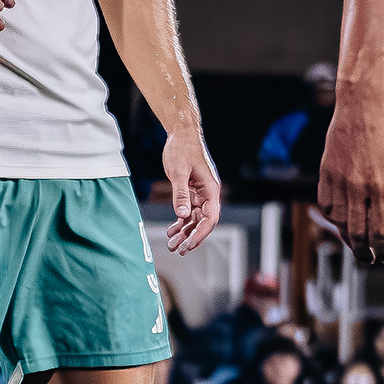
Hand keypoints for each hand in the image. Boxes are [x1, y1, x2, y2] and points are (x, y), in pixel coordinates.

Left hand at [157, 127, 221, 258]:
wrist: (181, 133)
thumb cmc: (182, 148)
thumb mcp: (179, 172)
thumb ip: (181, 194)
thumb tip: (183, 215)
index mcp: (211, 189)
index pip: (210, 218)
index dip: (200, 233)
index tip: (189, 244)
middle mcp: (209, 193)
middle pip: (203, 222)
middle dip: (191, 237)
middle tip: (179, 250)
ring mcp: (200, 193)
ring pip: (195, 218)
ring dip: (184, 232)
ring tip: (172, 245)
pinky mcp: (192, 190)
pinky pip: (188, 210)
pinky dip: (181, 221)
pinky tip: (171, 230)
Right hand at [314, 87, 383, 264]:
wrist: (362, 105)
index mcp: (381, 185)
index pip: (380, 230)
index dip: (382, 249)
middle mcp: (357, 187)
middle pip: (357, 233)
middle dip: (364, 252)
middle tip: (369, 260)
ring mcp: (338, 181)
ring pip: (338, 222)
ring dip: (347, 238)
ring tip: (356, 244)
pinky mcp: (325, 174)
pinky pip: (326, 205)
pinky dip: (333, 219)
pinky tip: (342, 221)